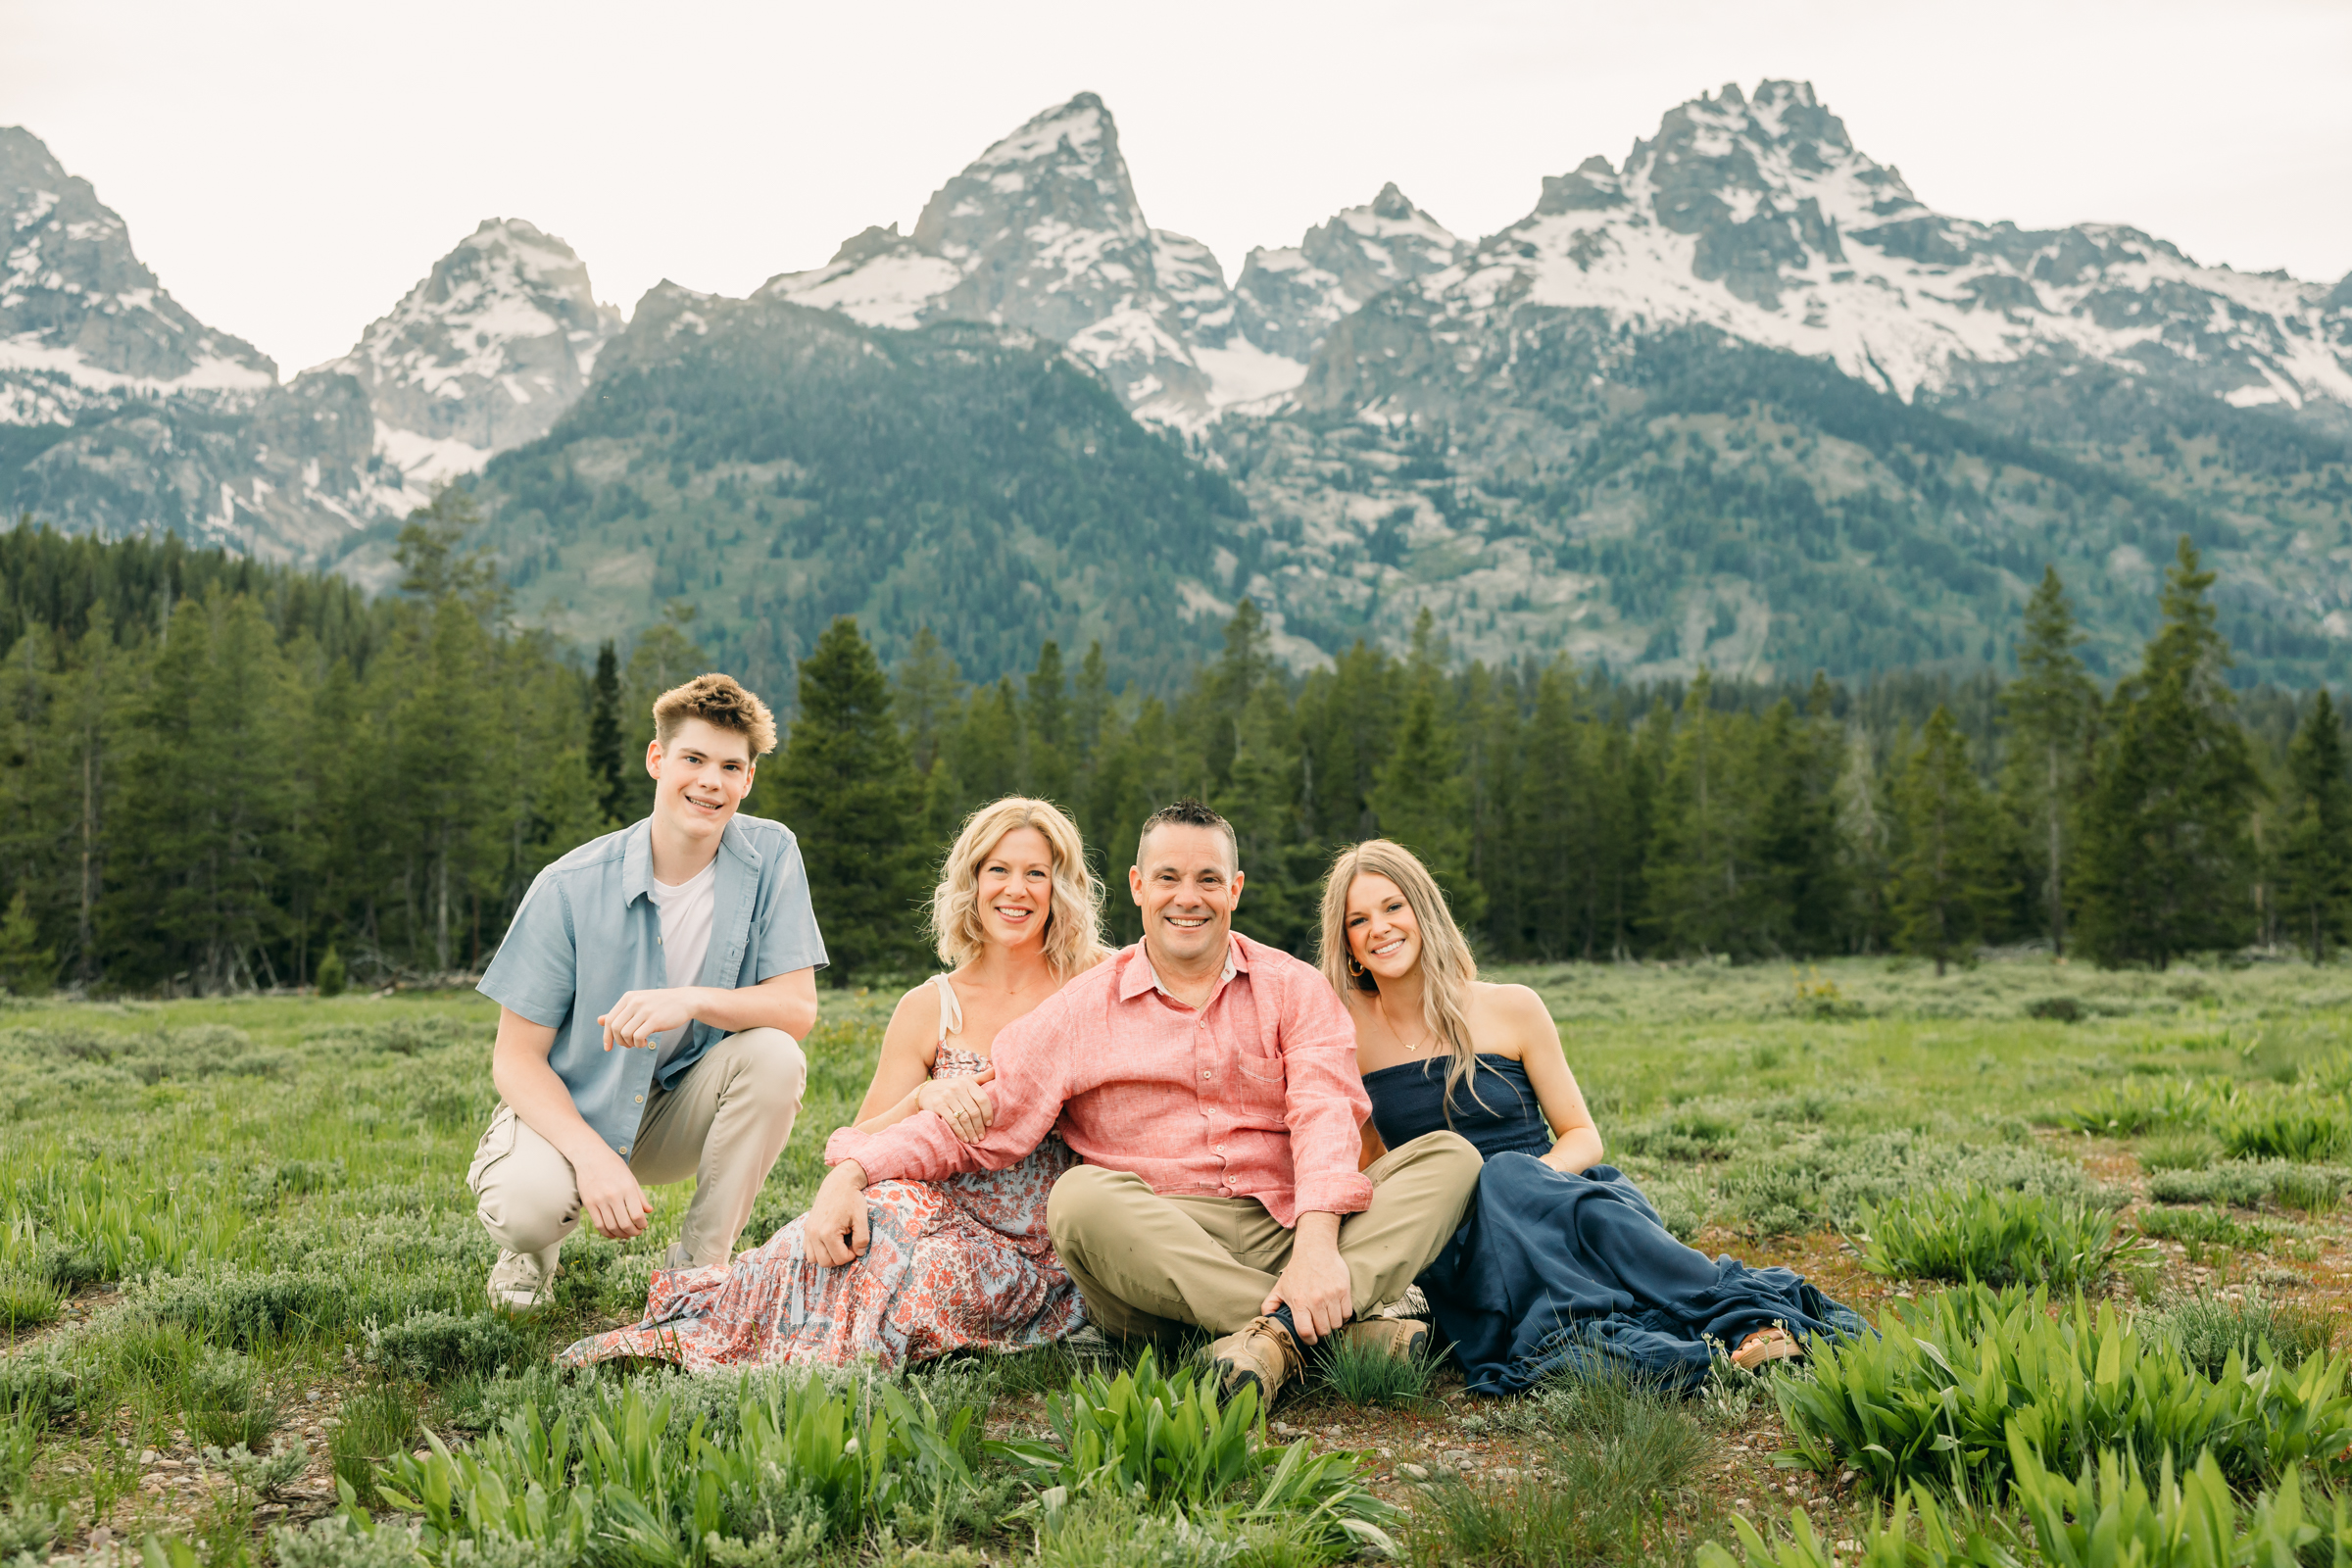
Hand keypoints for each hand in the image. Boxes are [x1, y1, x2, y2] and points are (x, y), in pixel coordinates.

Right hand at [577, 1147, 652, 1239]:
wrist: (590, 1156)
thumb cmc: (613, 1166)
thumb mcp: (631, 1177)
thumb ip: (640, 1196)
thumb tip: (649, 1211)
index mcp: (627, 1188)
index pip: (637, 1214)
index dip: (642, 1224)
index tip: (643, 1226)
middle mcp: (613, 1195)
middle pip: (625, 1223)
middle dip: (633, 1232)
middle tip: (636, 1233)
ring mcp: (599, 1200)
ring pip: (611, 1226)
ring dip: (621, 1235)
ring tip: (626, 1234)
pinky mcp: (588, 1204)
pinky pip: (598, 1224)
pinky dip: (607, 1233)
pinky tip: (612, 1234)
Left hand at [599, 987, 700, 1050]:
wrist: (685, 1000)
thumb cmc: (660, 1004)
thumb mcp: (637, 1004)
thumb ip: (619, 1013)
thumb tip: (599, 1021)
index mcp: (628, 997)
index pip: (609, 1020)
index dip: (606, 1036)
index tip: (608, 1048)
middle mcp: (634, 1002)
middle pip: (615, 1028)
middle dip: (619, 1041)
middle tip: (628, 1045)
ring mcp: (645, 1010)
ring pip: (625, 1033)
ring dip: (630, 1043)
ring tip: (638, 1043)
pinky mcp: (655, 1019)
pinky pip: (638, 1036)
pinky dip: (638, 1043)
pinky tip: (645, 1042)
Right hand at [804, 1161, 869, 1267]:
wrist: (838, 1183)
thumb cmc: (852, 1200)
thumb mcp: (862, 1218)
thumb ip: (862, 1239)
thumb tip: (859, 1253)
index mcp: (828, 1232)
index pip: (839, 1259)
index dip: (851, 1255)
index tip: (856, 1244)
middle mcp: (814, 1233)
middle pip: (825, 1262)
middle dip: (839, 1257)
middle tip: (848, 1245)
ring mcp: (808, 1231)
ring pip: (813, 1259)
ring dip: (827, 1256)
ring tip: (838, 1244)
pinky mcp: (806, 1228)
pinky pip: (807, 1250)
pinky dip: (817, 1250)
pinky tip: (829, 1241)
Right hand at [917, 1066, 996, 1141]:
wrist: (925, 1092)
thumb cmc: (951, 1088)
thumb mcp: (965, 1080)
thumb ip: (981, 1077)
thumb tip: (996, 1069)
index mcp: (967, 1081)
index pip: (982, 1099)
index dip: (988, 1113)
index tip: (989, 1124)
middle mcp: (957, 1087)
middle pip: (974, 1111)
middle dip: (979, 1126)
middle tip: (982, 1136)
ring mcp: (947, 1096)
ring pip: (964, 1118)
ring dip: (971, 1131)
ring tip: (974, 1139)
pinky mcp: (939, 1105)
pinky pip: (953, 1121)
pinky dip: (960, 1132)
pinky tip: (964, 1138)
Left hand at [1263, 1215, 1351, 1343]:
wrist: (1315, 1249)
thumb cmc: (1297, 1270)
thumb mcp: (1279, 1287)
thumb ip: (1270, 1305)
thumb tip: (1266, 1320)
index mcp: (1299, 1302)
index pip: (1306, 1333)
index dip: (1309, 1340)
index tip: (1311, 1338)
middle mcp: (1316, 1300)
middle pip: (1324, 1331)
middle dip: (1321, 1332)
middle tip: (1319, 1326)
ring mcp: (1331, 1295)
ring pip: (1336, 1324)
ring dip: (1332, 1324)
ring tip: (1327, 1318)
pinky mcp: (1344, 1290)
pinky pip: (1347, 1314)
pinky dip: (1342, 1316)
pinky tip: (1336, 1310)